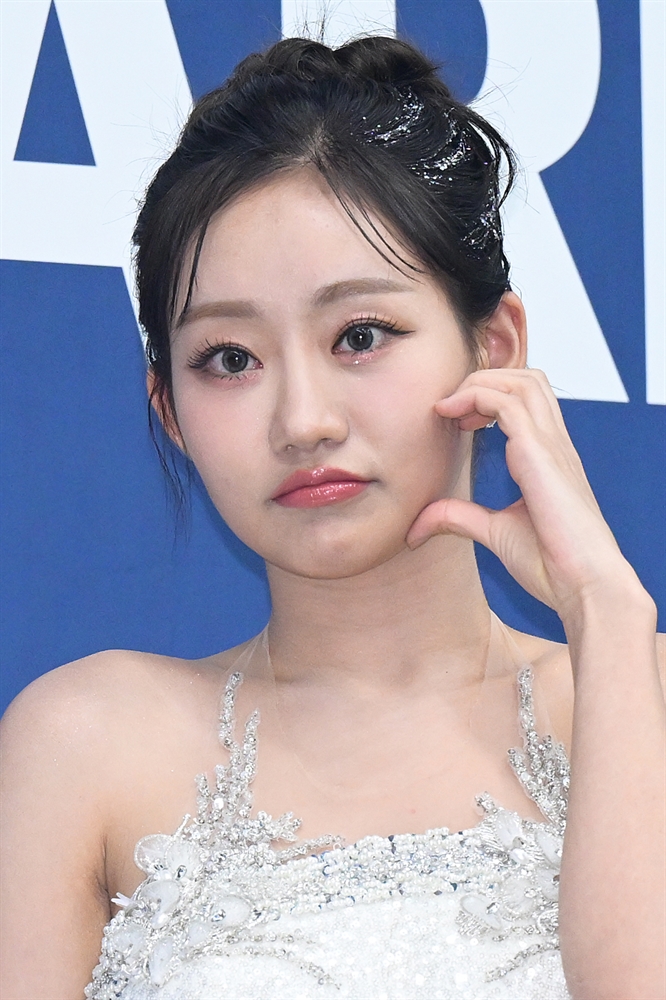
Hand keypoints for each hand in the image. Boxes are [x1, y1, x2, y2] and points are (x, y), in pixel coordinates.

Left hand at [406, 369, 641, 619]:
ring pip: (522, 382)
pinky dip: (477, 398)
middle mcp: (555, 445)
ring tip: (449, 408)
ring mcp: (552, 446)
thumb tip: (418, 525)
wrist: (584, 585)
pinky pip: (510, 404)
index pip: (527, 401)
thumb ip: (459, 519)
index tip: (456, 421)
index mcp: (550, 458)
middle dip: (485, 380)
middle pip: (528, 380)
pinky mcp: (542, 455)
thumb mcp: (495, 533)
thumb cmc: (552, 564)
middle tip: (451, 409)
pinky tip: (451, 416)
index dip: (488, 398)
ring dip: (480, 384)